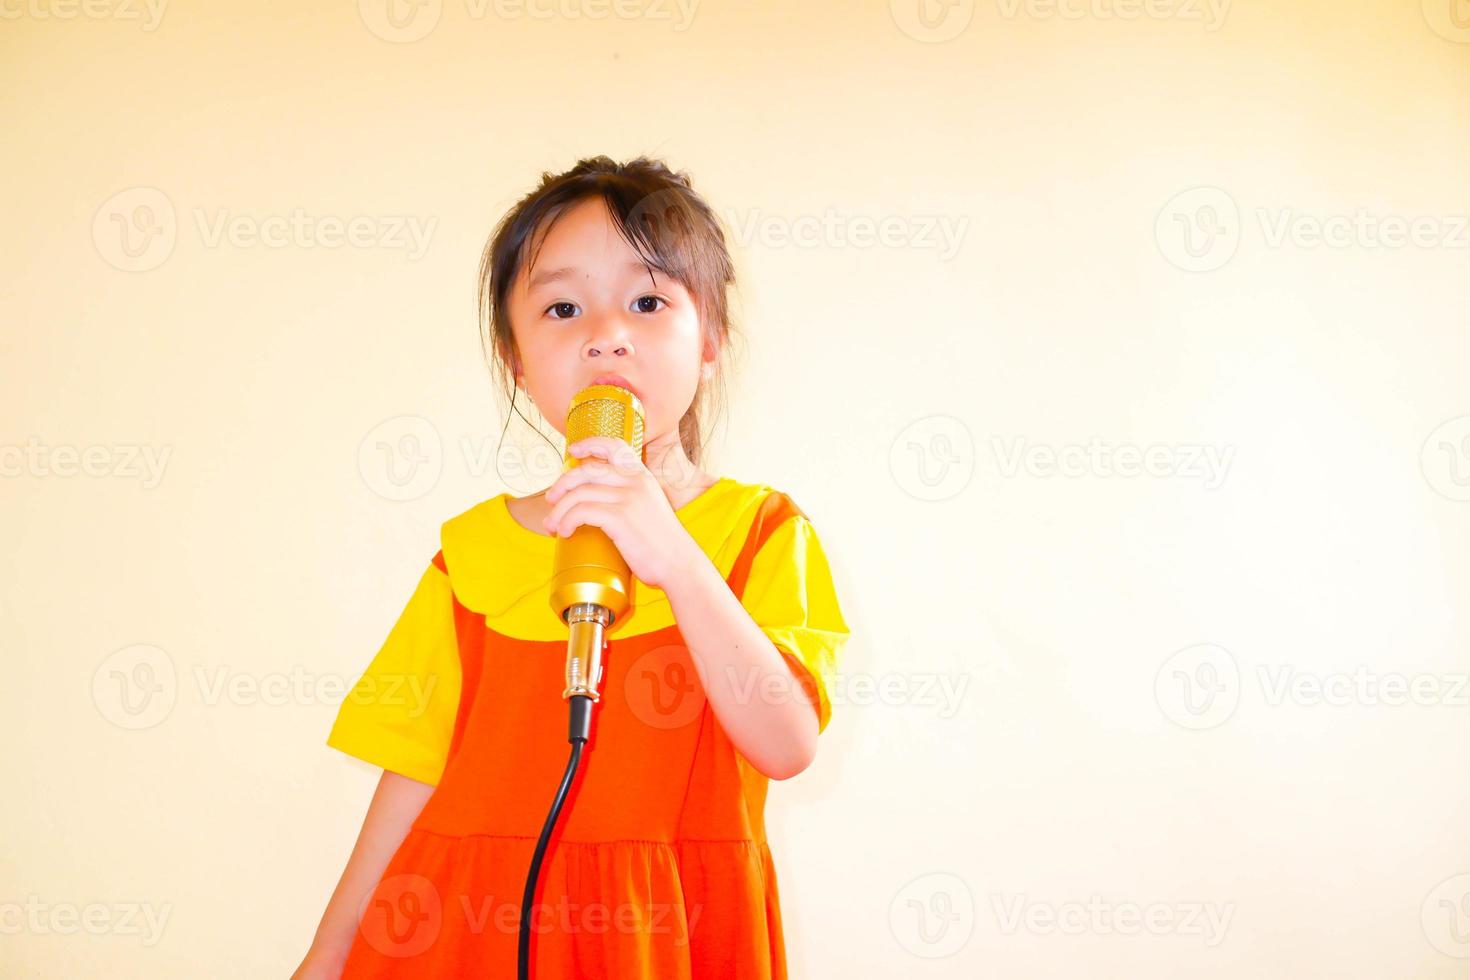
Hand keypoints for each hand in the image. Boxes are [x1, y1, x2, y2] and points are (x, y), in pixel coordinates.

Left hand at [543, 437, 705, 589]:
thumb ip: (630, 498)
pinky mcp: (619, 517)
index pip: (615, 447)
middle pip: (587, 470)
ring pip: (578, 493)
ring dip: (559, 510)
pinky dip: (567, 521)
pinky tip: (565, 532)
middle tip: (552, 500)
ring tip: (553, 525)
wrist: (679, 564)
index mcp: (643, 477)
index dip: (591, 444)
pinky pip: (581, 512)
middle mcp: (636, 482)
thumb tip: (598, 502)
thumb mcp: (650, 509)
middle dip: (562, 484)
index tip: (573, 450)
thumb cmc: (662, 545)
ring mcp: (628, 498)